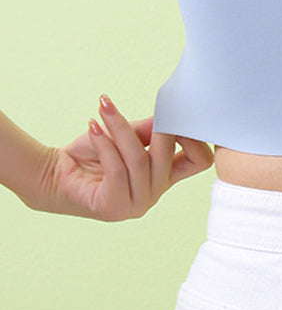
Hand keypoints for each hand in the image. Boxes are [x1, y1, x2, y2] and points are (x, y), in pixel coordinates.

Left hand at [26, 95, 213, 220]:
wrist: (54, 175)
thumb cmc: (94, 152)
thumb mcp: (130, 134)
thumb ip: (153, 127)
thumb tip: (173, 107)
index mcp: (165, 176)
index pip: (200, 161)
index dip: (195, 137)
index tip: (180, 112)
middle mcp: (155, 193)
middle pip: (168, 154)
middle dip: (156, 125)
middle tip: (149, 103)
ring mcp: (135, 204)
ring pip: (139, 158)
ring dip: (120, 127)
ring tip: (104, 108)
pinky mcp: (112, 206)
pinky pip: (116, 169)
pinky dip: (105, 142)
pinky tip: (93, 126)